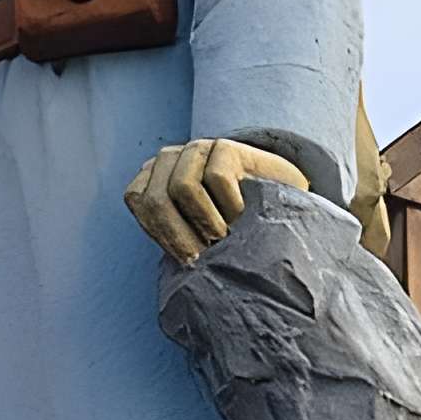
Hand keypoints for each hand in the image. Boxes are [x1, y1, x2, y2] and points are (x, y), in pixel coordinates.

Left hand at [125, 138, 309, 265]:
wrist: (279, 201)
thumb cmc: (232, 228)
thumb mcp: (196, 237)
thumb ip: (174, 239)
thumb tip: (172, 272)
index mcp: (152, 179)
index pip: (142, 203)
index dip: (166, 235)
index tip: (191, 257)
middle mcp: (169, 159)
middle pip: (157, 199)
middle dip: (182, 235)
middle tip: (208, 254)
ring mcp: (196, 149)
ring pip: (183, 187)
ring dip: (207, 221)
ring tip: (227, 235)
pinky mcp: (226, 147)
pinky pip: (218, 178)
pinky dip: (230, 205)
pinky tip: (243, 213)